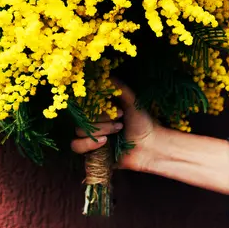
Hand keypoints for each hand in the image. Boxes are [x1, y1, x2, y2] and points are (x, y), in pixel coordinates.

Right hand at [69, 79, 228, 194]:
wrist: (151, 146)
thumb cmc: (143, 122)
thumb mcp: (132, 102)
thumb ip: (120, 88)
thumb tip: (107, 74)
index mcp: (99, 110)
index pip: (83, 103)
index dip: (95, 105)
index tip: (113, 106)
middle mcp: (93, 123)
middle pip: (81, 117)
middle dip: (101, 119)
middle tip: (120, 121)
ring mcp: (91, 138)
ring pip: (78, 132)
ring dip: (98, 130)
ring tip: (117, 131)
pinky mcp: (91, 153)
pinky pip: (77, 147)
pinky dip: (89, 143)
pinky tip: (105, 142)